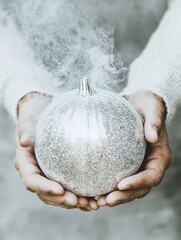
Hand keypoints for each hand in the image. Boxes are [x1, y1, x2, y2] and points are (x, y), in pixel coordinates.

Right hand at [15, 92, 98, 210]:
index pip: (32, 181)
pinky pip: (69, 188)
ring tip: (92, 205)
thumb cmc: (34, 118)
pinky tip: (95, 198)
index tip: (61, 190)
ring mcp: (48, 175)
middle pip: (46, 193)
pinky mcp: (60, 174)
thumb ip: (26, 131)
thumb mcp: (29, 122)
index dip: (45, 188)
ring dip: (74, 202)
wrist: (41, 117)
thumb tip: (24, 141)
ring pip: (58, 195)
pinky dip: (80, 195)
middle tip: (80, 202)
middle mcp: (36, 173)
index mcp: (26, 164)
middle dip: (62, 200)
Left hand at [97, 90, 172, 206]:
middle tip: (105, 200)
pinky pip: (117, 178)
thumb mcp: (152, 107)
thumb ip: (154, 120)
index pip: (152, 175)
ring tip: (96, 201)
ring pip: (128, 188)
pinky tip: (91, 188)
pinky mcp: (125, 164)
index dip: (138, 183)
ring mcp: (137, 166)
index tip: (121, 184)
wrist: (138, 104)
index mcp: (159, 156)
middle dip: (124, 196)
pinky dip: (107, 186)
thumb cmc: (147, 105)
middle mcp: (149, 165)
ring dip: (113, 196)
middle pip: (140, 188)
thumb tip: (153, 137)